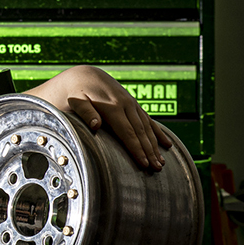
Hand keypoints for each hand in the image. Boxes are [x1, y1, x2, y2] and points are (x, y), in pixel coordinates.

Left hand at [27, 65, 172, 169]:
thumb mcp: (76, 100)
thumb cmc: (78, 92)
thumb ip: (85, 112)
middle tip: (157, 169)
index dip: (136, 149)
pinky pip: (149, 120)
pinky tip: (167, 144)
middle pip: (140, 132)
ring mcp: (132, 104)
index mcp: (112, 107)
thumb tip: (96, 125)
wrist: (86, 76)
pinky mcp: (134, 105)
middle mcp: (126, 105)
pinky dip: (158, 133)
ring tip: (162, 163)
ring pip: (147, 127)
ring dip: (155, 145)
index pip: (127, 132)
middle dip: (149, 151)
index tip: (144, 163)